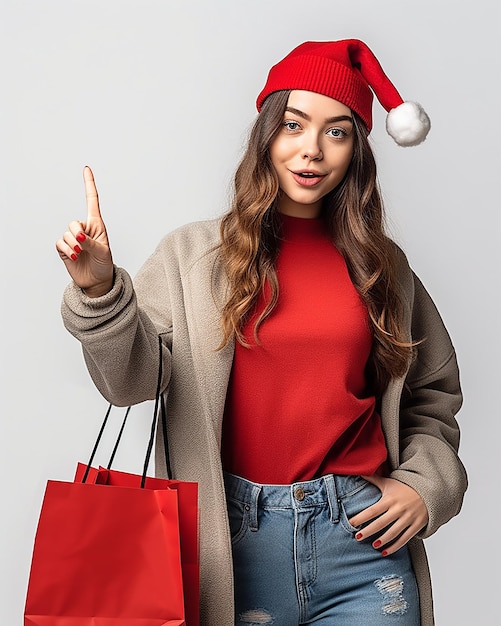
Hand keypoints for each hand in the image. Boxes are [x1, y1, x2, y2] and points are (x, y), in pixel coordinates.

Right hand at [56, 167, 113, 296]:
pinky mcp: (65, 248)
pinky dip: (67, 249)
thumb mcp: (103, 252)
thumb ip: (91, 242)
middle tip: (83, 246)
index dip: (89, 185)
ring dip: (74, 246)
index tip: (86, 169)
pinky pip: (60, 243)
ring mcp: (74, 238)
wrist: (97, 281)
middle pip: (73, 223)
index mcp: (97, 225)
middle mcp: (84, 229)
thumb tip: (78, 237)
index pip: (92, 201)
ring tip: (81, 254)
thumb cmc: (104, 264)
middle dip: (77, 234)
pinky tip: (74, 256)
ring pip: (67, 234)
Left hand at [349, 475, 428, 555]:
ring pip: (393, 533)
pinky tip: (385, 551)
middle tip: (357, 537)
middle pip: (381, 523)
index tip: (351, 523)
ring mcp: (408, 518)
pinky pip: (404, 539)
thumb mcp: (389, 483)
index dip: (361, 517)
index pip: (373, 510)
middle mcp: (399, 509)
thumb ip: (374, 479)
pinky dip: (395, 547)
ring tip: (372, 545)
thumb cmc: (405, 487)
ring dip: (382, 540)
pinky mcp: (416, 525)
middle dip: (368, 531)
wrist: (429, 491)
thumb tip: (359, 472)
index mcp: (390, 499)